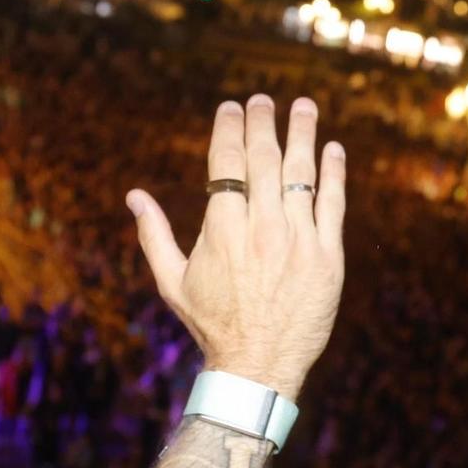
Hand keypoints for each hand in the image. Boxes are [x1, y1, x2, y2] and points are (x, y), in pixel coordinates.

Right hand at [127, 97, 345, 400]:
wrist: (258, 368)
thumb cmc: (212, 325)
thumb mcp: (173, 282)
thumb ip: (154, 235)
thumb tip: (133, 196)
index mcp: (222, 231)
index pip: (227, 163)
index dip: (229, 129)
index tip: (231, 107)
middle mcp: (262, 229)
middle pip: (265, 160)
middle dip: (262, 123)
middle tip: (262, 99)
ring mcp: (299, 242)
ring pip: (303, 174)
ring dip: (302, 134)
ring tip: (303, 106)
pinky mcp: (329, 258)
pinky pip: (334, 204)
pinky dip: (335, 173)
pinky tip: (333, 149)